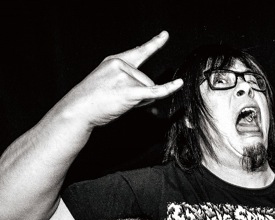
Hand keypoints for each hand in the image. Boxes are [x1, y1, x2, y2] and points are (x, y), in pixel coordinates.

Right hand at [60, 30, 182, 128]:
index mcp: (114, 61)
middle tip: (118, 100)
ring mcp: (124, 77)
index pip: (139, 51)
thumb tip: (151, 91)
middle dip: (141, 95)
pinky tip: (179, 84)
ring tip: (118, 102)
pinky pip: (154, 91)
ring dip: (140, 102)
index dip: (154, 43)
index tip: (165, 35)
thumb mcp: (108, 82)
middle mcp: (120, 65)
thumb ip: (128, 81)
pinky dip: (168, 89)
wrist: (77, 110)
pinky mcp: (128, 91)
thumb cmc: (92, 100)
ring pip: (149, 90)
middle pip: (148, 80)